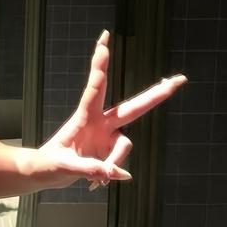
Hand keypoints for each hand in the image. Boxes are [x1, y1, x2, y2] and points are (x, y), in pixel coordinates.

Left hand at [34, 30, 187, 190]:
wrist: (47, 173)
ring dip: (112, 164)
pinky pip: (119, 164)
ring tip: (93, 179)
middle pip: (134, 107)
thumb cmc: (50, 164)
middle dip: (156, 94)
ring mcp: (108, 137)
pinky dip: (109, 174)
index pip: (94, 88)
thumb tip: (121, 175)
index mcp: (85, 117)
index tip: (104, 43)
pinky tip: (94, 182)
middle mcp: (101, 123)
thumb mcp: (64, 167)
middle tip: (179, 79)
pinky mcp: (110, 151)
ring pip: (125, 148)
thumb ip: (91, 169)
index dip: (100, 66)